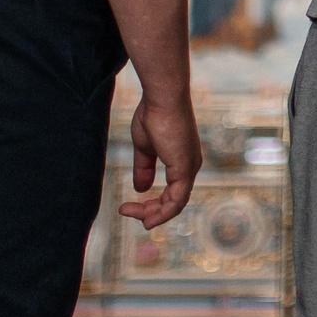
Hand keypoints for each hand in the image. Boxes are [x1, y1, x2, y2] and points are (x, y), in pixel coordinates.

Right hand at [121, 88, 200, 227]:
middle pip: (173, 202)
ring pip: (175, 204)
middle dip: (150, 211)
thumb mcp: (145, 147)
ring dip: (153, 214)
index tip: (130, 207)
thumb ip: (144, 168)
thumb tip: (141, 189)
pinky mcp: (185, 168)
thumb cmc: (154, 115)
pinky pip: (177, 200)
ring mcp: (190, 168)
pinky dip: (162, 213)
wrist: (162, 97)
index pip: (172, 193)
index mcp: (183, 162)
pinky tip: (147, 219)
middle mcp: (190, 167)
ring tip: (130, 214)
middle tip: (126, 211)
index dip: (152, 205)